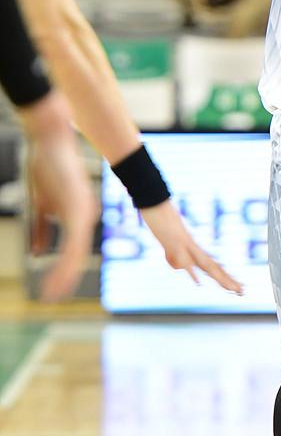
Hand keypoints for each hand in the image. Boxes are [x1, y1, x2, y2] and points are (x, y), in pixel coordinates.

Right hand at [22, 93, 98, 301]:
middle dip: (64, 278)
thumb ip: (42, 227)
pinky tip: (56, 277)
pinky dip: (64, 264)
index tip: (54, 288)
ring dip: (63, 277)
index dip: (64, 269)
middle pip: (76, 254)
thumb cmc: (45, 164)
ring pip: (75, 254)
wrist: (49, 137)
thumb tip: (39, 253)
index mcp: (79, 213)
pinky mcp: (78, 210)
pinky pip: (73, 244)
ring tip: (51, 295)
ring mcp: (84, 213)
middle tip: (51, 298)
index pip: (74, 248)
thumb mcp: (42, 201)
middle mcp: (86, 215)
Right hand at [140, 200, 243, 293]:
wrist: (161, 212)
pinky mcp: (179, 248)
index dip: (226, 276)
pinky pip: (186, 263)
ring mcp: (189, 249)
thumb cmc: (166, 228)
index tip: (237, 286)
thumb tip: (182, 268)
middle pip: (215, 268)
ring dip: (220, 278)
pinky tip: (198, 283)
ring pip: (207, 266)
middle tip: (242, 291)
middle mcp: (196, 251)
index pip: (215, 267)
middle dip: (228, 280)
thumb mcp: (171, 249)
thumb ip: (177, 259)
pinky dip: (192, 273)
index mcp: (197, 252)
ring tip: (232, 288)